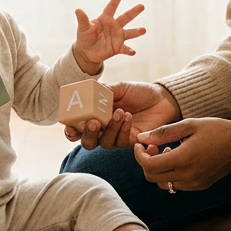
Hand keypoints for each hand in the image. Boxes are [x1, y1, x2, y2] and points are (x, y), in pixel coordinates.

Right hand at [65, 81, 179, 148]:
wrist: (161, 98)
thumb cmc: (138, 92)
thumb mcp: (119, 88)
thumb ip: (103, 91)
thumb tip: (87, 91)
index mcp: (96, 116)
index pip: (78, 128)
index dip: (71, 130)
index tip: (69, 126)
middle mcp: (104, 130)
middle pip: (88, 142)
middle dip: (88, 134)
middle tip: (94, 122)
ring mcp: (117, 137)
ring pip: (105, 143)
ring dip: (110, 128)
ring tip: (120, 112)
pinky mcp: (131, 142)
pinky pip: (121, 141)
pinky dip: (123, 129)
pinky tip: (128, 116)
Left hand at [71, 0, 145, 73]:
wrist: (87, 52)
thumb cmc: (85, 37)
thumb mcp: (83, 28)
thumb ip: (82, 20)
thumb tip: (77, 10)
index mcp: (105, 19)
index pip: (111, 7)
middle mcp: (114, 26)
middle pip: (125, 17)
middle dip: (133, 12)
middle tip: (142, 6)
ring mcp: (117, 37)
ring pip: (129, 33)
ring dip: (136, 31)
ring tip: (143, 30)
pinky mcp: (117, 47)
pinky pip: (125, 48)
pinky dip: (129, 50)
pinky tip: (133, 52)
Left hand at [133, 118, 230, 191]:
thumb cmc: (217, 129)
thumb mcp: (189, 125)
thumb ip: (163, 132)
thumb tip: (141, 137)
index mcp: (184, 159)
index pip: (149, 165)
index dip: (139, 155)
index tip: (139, 144)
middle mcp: (188, 176)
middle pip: (152, 177)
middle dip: (146, 162)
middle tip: (152, 146)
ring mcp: (194, 184)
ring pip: (162, 183)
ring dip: (158, 169)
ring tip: (167, 151)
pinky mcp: (200, 186)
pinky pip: (176, 185)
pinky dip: (170, 174)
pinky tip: (178, 158)